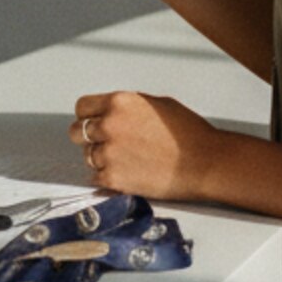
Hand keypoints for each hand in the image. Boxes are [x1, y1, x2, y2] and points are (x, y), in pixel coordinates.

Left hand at [70, 90, 221, 198]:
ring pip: (88, 155)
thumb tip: (112, 111)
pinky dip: (108, 177)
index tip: (93, 122)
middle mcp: (109, 125)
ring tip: (127, 160)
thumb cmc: (188, 133)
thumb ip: (128, 106)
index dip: (88, 116)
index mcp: (119, 103)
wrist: (205, 162)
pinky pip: (96, 177)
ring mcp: (109, 153)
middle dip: (89, 137)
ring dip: (102, 158)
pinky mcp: (113, 178)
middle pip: (77, 132)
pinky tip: (127, 173)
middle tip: (106, 143)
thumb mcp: (156, 104)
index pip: (82, 107)